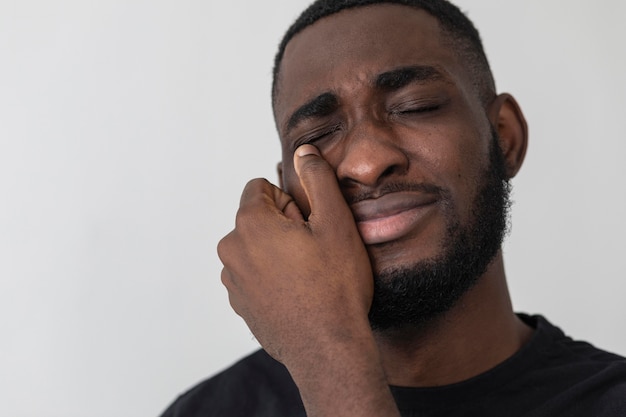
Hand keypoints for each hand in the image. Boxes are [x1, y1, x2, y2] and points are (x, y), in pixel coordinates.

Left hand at [217, 144, 373, 364]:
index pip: (260, 188)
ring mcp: (232, 280)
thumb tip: (303, 151)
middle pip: (258, 218)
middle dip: (283, 226)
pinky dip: (272, 277)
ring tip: (307, 276)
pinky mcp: (239, 303)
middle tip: (313, 253)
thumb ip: (317, 179)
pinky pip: (254, 274)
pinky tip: (298, 294)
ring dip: (278, 252)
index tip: (309, 226)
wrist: (327, 349)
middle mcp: (231, 249)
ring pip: (257, 247)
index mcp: (249, 224)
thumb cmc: (335, 287)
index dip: (290, 202)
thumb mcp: (336, 223)